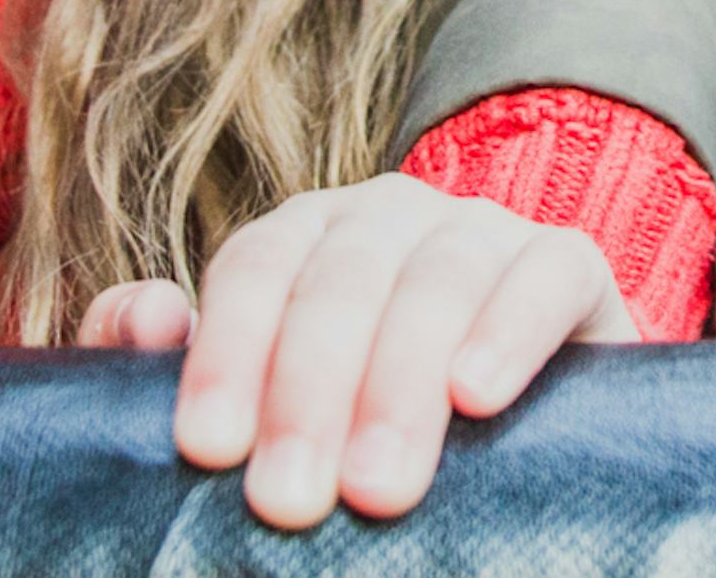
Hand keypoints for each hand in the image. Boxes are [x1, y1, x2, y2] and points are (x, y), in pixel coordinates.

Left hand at [76, 173, 632, 528]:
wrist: (522, 442)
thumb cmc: (360, 430)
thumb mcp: (268, 407)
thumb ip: (176, 366)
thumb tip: (144, 317)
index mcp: (306, 236)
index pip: (255, 271)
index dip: (226, 356)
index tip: (208, 450)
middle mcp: (391, 214)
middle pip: (340, 280)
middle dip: (308, 392)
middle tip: (288, 501)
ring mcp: (485, 230)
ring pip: (437, 279)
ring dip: (399, 384)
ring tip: (376, 488)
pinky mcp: (571, 264)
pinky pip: (545, 273)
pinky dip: (510, 328)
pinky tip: (476, 394)